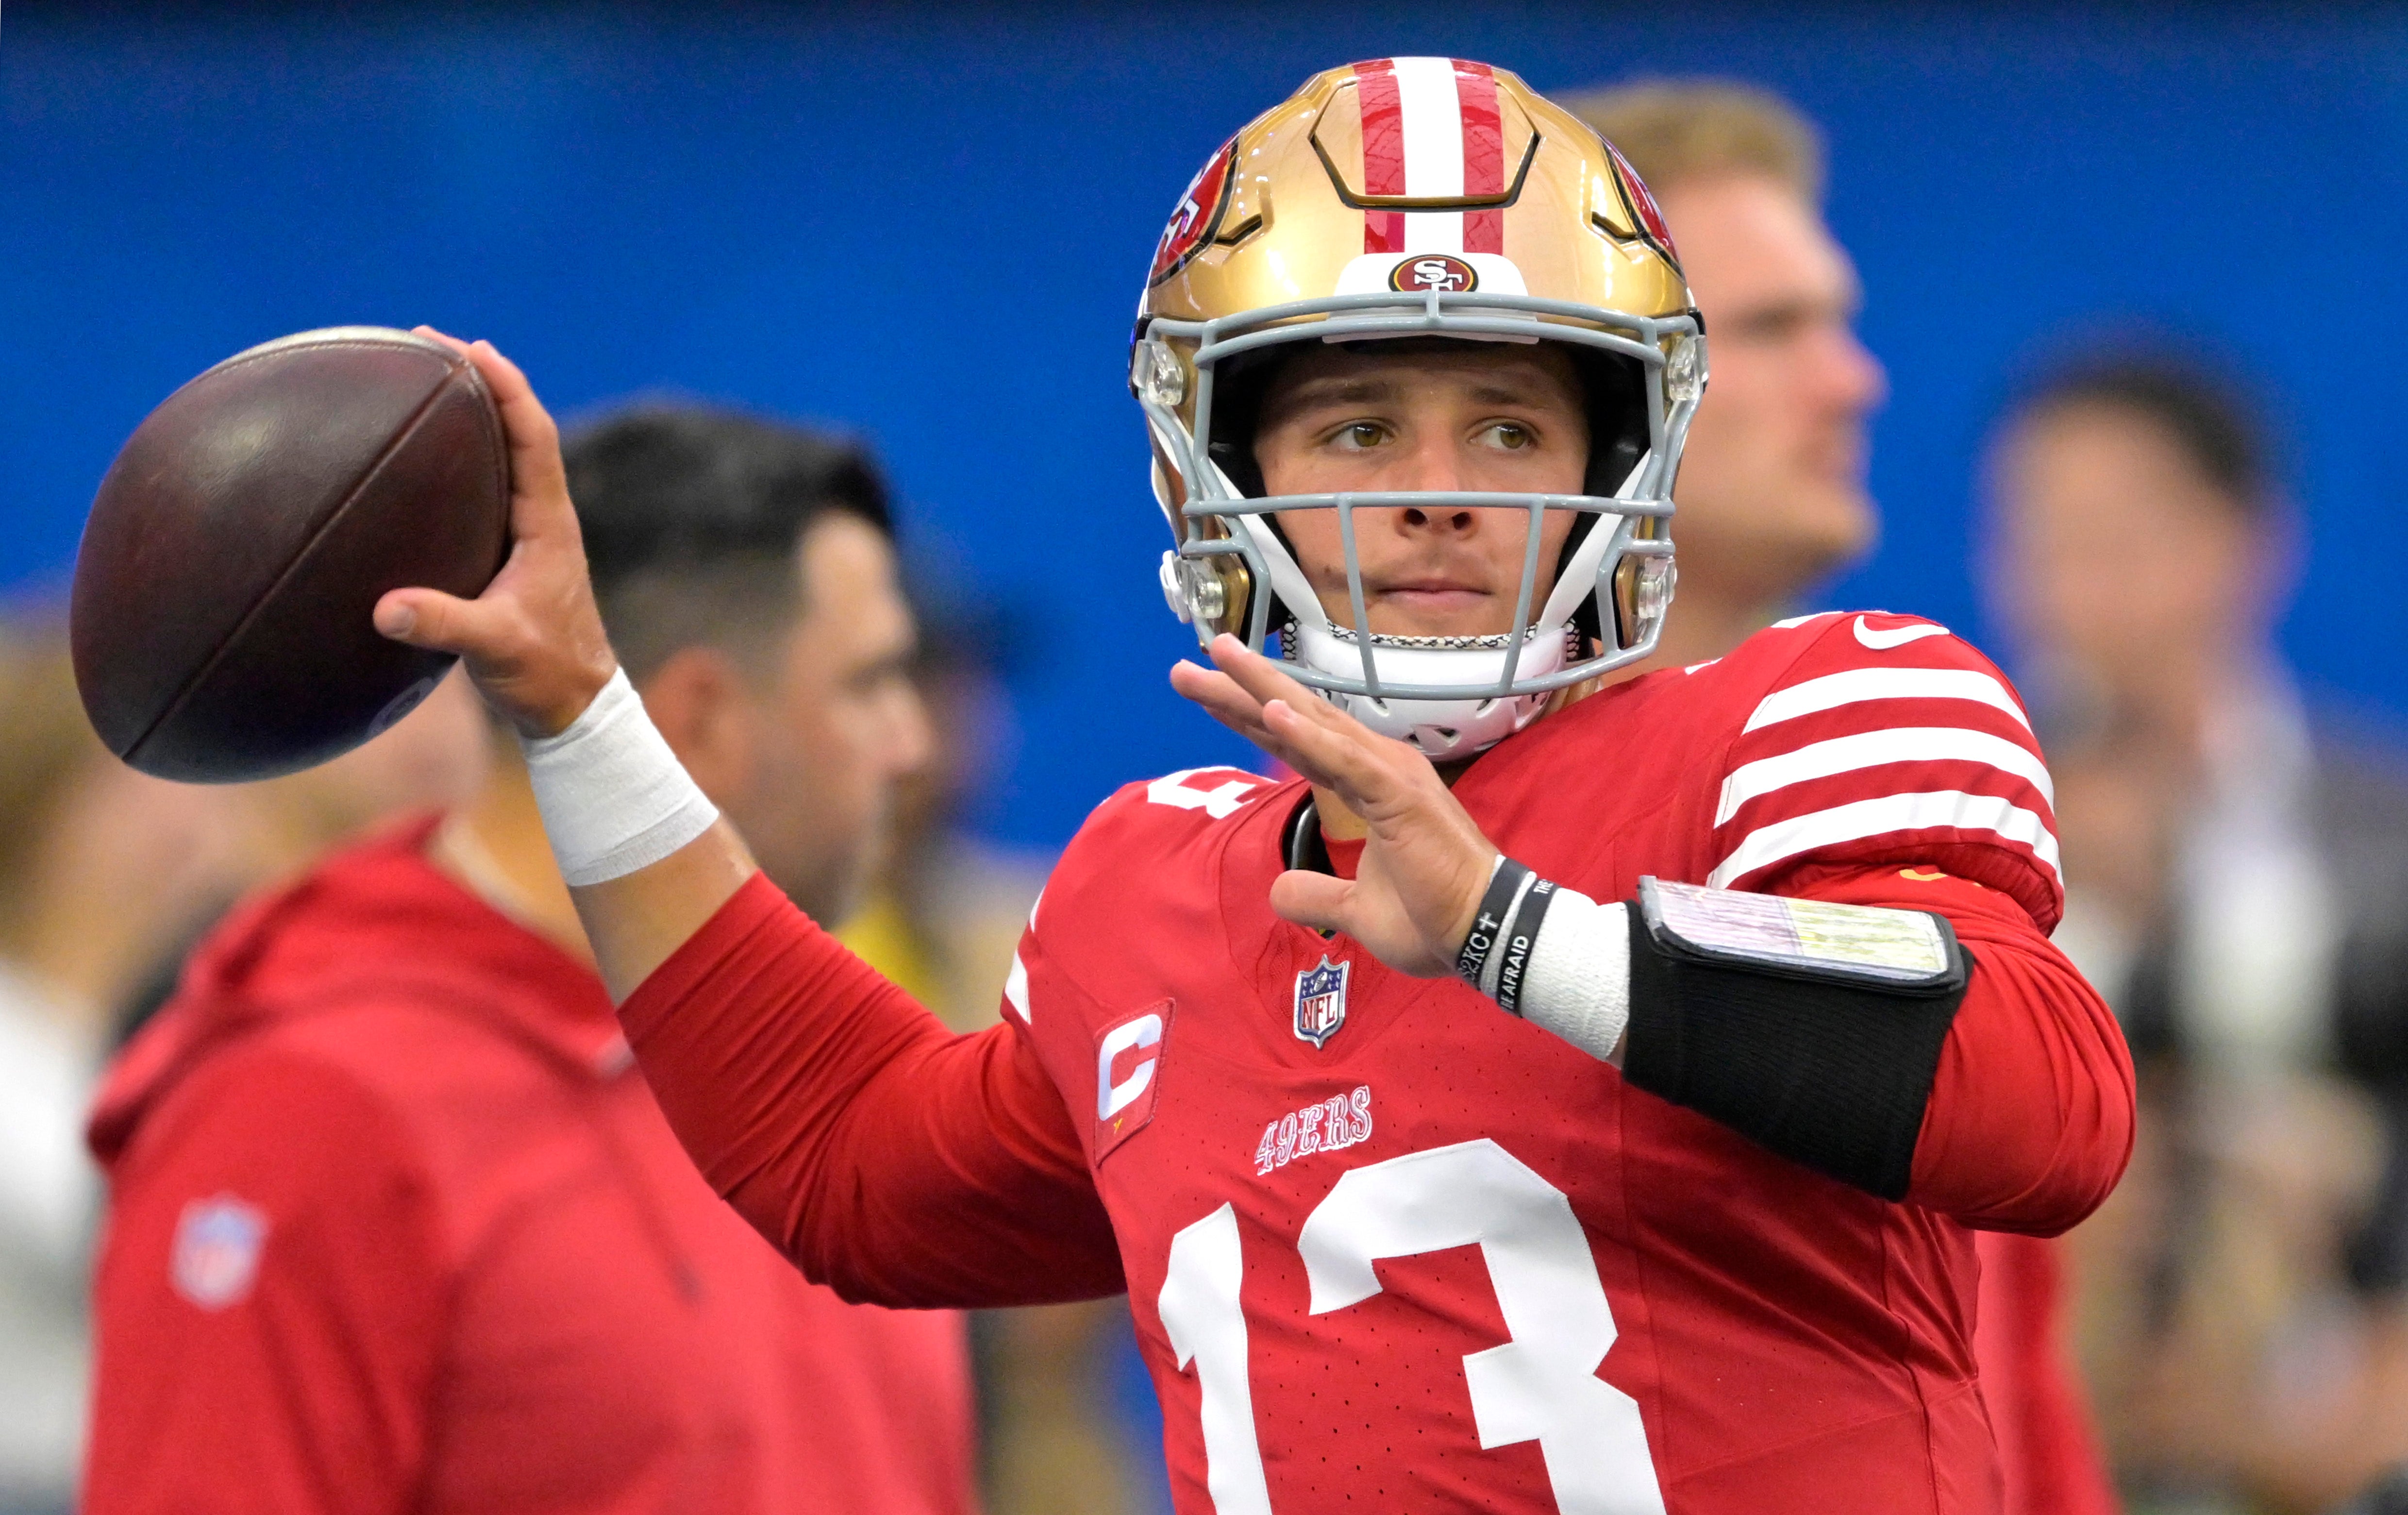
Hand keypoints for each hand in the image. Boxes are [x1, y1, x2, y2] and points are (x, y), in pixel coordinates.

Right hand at [371, 329, 616, 735]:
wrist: (575, 706)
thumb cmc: (545, 674)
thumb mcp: (495, 649)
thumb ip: (445, 626)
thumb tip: (386, 609)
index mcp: (549, 523)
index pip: (533, 434)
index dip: (506, 386)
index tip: (470, 347)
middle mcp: (543, 516)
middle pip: (517, 428)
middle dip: (480, 381)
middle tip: (430, 342)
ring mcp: (529, 531)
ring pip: (505, 453)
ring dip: (472, 413)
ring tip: (424, 378)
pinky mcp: (512, 551)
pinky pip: (487, 486)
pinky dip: (459, 458)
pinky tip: (421, 456)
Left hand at [1171, 635, 1496, 977]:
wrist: (1486, 935)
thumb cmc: (1433, 918)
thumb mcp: (1356, 910)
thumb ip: (1315, 894)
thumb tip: (1277, 892)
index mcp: (1366, 783)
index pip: (1295, 741)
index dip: (1247, 714)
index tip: (1203, 689)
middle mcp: (1374, 766)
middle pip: (1295, 718)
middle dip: (1238, 689)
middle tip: (1186, 665)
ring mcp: (1388, 776)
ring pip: (1315, 722)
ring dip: (1264, 689)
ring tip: (1220, 655)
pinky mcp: (1398, 797)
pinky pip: (1344, 761)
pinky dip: (1308, 734)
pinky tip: (1272, 709)